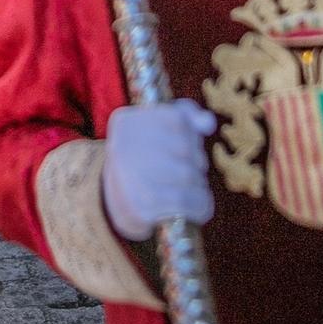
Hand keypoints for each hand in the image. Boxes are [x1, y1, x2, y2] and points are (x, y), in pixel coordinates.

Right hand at [101, 101, 216, 241]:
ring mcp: (132, 177)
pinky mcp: (143, 206)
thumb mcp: (155, 130)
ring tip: (190, 189)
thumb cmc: (144, 162)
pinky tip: (196, 207)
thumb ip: (184, 116)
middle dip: (196, 161)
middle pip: (185, 147)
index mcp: (126, 122)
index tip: (183, 148)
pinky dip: (200, 206)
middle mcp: (124, 146)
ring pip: (189, 175)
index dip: (190, 135)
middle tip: (187, 171)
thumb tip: (208, 122)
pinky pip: (187, 201)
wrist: (114, 205)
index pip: (178, 118)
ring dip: (199, 184)